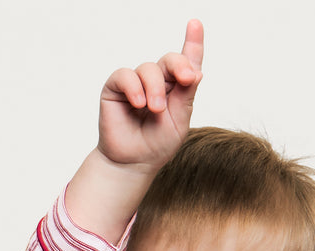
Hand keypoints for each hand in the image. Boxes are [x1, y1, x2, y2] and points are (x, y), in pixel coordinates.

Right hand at [98, 19, 203, 170]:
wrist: (133, 163)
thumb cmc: (156, 144)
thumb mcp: (179, 122)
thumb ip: (187, 96)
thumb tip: (197, 70)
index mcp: (176, 88)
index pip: (186, 62)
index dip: (192, 43)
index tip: (195, 24)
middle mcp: (157, 81)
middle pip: (170, 60)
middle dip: (180, 66)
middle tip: (187, 80)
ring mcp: (136, 83)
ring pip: (149, 68)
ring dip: (155, 88)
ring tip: (155, 110)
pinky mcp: (116, 87)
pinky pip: (126, 75)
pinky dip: (134, 87)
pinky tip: (139, 104)